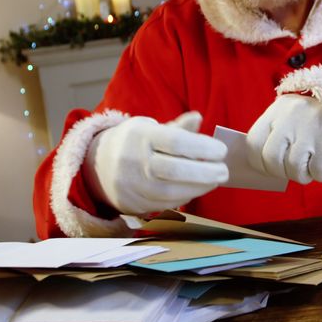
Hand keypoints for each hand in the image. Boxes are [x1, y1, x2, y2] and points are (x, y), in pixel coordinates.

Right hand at [83, 111, 227, 214]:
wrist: (98, 165)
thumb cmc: (136, 142)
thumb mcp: (151, 127)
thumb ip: (177, 127)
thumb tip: (198, 117)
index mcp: (140, 136)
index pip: (175, 142)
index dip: (202, 147)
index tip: (221, 150)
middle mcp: (133, 161)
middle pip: (174, 170)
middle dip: (205, 172)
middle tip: (224, 170)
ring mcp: (131, 185)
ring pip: (171, 191)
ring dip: (199, 187)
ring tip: (215, 179)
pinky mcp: (133, 203)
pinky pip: (165, 203)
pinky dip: (186, 196)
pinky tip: (198, 188)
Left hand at [247, 95, 321, 184]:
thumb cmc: (320, 119)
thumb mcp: (295, 116)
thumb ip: (276, 135)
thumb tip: (261, 166)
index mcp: (280, 108)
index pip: (253, 142)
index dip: (259, 162)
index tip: (269, 167)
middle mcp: (292, 115)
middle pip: (271, 158)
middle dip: (280, 171)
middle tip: (293, 169)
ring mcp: (311, 128)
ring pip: (292, 168)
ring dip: (301, 175)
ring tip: (310, 166)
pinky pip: (315, 172)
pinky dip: (319, 174)